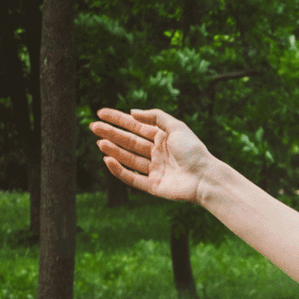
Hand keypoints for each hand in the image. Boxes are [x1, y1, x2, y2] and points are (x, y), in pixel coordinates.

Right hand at [89, 108, 216, 204]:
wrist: (205, 178)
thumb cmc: (194, 151)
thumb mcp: (177, 127)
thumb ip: (156, 117)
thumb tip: (133, 112)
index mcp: (163, 139)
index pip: (136, 127)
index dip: (118, 119)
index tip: (100, 113)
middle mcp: (157, 154)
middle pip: (129, 142)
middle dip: (111, 133)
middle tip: (93, 126)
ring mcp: (155, 170)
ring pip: (128, 159)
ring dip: (113, 150)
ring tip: (99, 142)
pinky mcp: (153, 186)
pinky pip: (132, 178)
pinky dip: (119, 170)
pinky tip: (107, 160)